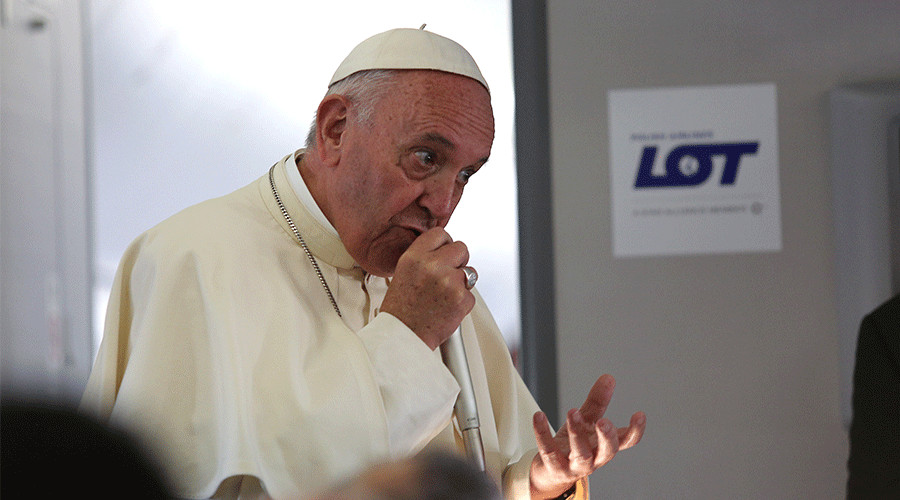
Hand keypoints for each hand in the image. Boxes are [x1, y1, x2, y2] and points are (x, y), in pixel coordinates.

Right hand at [380, 228, 475, 349]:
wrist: (404, 335)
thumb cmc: (401, 308)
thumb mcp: (403, 271)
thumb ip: (424, 256)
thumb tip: (445, 248)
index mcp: (415, 257)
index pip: (441, 234)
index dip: (445, 244)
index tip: (444, 253)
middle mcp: (432, 266)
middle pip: (462, 248)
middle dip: (458, 261)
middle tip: (448, 275)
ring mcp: (449, 282)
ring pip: (471, 272)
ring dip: (462, 281)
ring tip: (444, 295)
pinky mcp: (462, 299)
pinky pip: (471, 294)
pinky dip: (462, 301)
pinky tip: (447, 307)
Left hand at [529, 374, 645, 498]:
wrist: (550, 471)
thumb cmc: (573, 445)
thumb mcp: (587, 421)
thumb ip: (597, 402)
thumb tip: (608, 378)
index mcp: (603, 445)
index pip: (625, 441)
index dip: (635, 431)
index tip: (639, 414)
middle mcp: (594, 458)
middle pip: (607, 451)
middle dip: (607, 437)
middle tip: (605, 422)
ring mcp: (574, 466)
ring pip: (580, 453)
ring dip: (577, 433)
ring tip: (573, 412)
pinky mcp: (554, 467)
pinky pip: (549, 451)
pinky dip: (543, 433)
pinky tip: (539, 416)